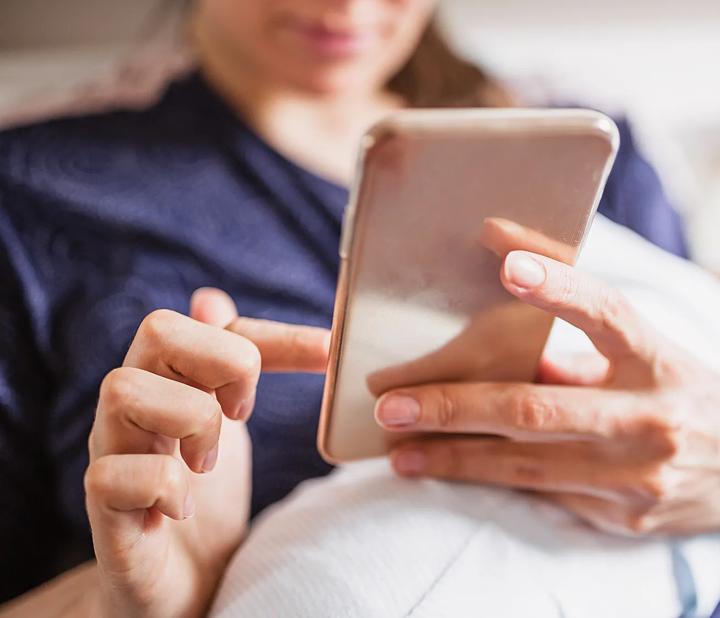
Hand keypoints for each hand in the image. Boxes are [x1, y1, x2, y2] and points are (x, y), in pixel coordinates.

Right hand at [84, 289, 327, 616]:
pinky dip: (163, 487)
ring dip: (190, 420)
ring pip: (123, 387)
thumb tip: (211, 300)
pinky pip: (111, 473)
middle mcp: (133, 410)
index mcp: (170, 385)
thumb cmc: (202, 506)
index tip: (328, 353)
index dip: (274, 333)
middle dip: (222, 361)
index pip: (211, 323)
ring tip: (207, 465)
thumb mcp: (227, 428)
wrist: (180, 590)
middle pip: (157, 329)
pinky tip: (182, 508)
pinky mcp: (105, 510)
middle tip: (244, 413)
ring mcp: (113, 455)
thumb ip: (227, 369)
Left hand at [377, 252, 719, 573]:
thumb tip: (498, 347)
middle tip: (391, 403)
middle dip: (455, 407)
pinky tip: (447, 476)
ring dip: (454, 459)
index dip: (558, 287)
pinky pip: (546, 496)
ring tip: (399, 450)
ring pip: (528, 465)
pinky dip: (492, 483)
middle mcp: (657, 420)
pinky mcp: (628, 520)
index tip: (506, 262)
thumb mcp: (657, 360)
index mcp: (665, 361)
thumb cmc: (693, 398)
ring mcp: (642, 479)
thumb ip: (584, 355)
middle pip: (540, 409)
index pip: (610, 314)